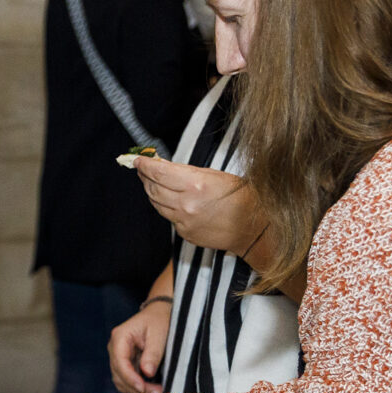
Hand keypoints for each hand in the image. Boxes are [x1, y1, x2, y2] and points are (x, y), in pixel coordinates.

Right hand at [109, 302, 169, 392]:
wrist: (159, 313)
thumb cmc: (159, 320)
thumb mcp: (159, 334)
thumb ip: (153, 353)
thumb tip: (147, 373)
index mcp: (120, 337)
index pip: (120, 362)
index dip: (130, 378)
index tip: (143, 388)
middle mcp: (115, 348)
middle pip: (119, 374)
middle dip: (136, 387)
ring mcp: (119, 357)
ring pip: (121, 381)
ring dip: (137, 390)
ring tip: (157, 392)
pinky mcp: (126, 363)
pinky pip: (127, 380)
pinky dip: (138, 387)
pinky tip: (152, 389)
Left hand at [136, 157, 261, 255]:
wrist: (253, 227)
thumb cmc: (239, 197)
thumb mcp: (215, 175)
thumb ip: (187, 172)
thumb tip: (164, 167)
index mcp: (195, 185)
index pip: (159, 173)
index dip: (145, 165)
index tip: (139, 160)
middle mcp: (186, 204)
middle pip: (153, 189)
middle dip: (145, 177)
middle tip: (142, 169)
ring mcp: (184, 221)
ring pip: (157, 204)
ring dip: (152, 192)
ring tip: (152, 182)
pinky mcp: (185, 233)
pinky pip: (168, 217)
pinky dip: (166, 206)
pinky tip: (171, 200)